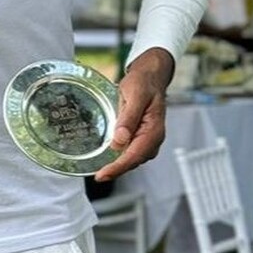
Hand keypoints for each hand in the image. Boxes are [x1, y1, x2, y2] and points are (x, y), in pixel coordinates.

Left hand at [93, 47, 173, 181]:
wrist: (150, 76)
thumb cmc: (143, 83)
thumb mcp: (135, 96)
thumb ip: (128, 118)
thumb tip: (119, 142)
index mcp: (153, 131)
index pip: (134, 155)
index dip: (118, 168)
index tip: (102, 175)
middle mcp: (153, 138)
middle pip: (134, 160)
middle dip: (117, 170)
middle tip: (99, 176)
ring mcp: (149, 138)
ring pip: (134, 158)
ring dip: (119, 165)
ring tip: (102, 171)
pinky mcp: (142, 135)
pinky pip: (133, 150)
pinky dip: (122, 157)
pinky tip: (110, 157)